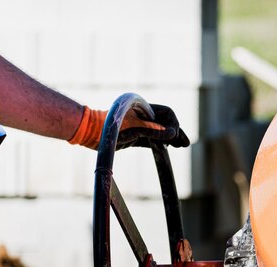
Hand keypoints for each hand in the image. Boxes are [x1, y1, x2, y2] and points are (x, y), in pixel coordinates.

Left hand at [68, 104, 189, 149]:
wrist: (91, 132)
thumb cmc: (111, 127)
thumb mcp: (134, 129)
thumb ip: (154, 131)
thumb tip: (173, 134)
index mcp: (144, 108)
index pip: (167, 113)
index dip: (174, 124)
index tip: (174, 136)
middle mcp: (144, 115)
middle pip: (166, 122)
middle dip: (176, 132)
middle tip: (186, 144)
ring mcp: (140, 125)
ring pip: (160, 132)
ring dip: (170, 139)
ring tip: (181, 146)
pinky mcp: (135, 136)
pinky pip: (152, 139)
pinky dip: (161, 143)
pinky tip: (168, 148)